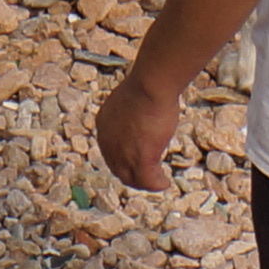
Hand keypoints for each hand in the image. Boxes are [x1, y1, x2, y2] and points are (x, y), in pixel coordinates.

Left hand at [94, 68, 182, 193]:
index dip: (125, 158)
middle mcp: (108, 143)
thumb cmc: (146, 84)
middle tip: (149, 176)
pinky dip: (156, 184)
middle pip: (118, 168)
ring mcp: (122, 153)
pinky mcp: (140, 159)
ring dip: (145, 183)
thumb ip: (134, 109)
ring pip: (131, 178)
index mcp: (104, 126)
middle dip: (133, 174)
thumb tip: (146, 107)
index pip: (111, 150)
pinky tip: (165, 183)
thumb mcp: (132, 98)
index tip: (138, 159)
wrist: (150, 85)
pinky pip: (147, 181)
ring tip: (158, 182)